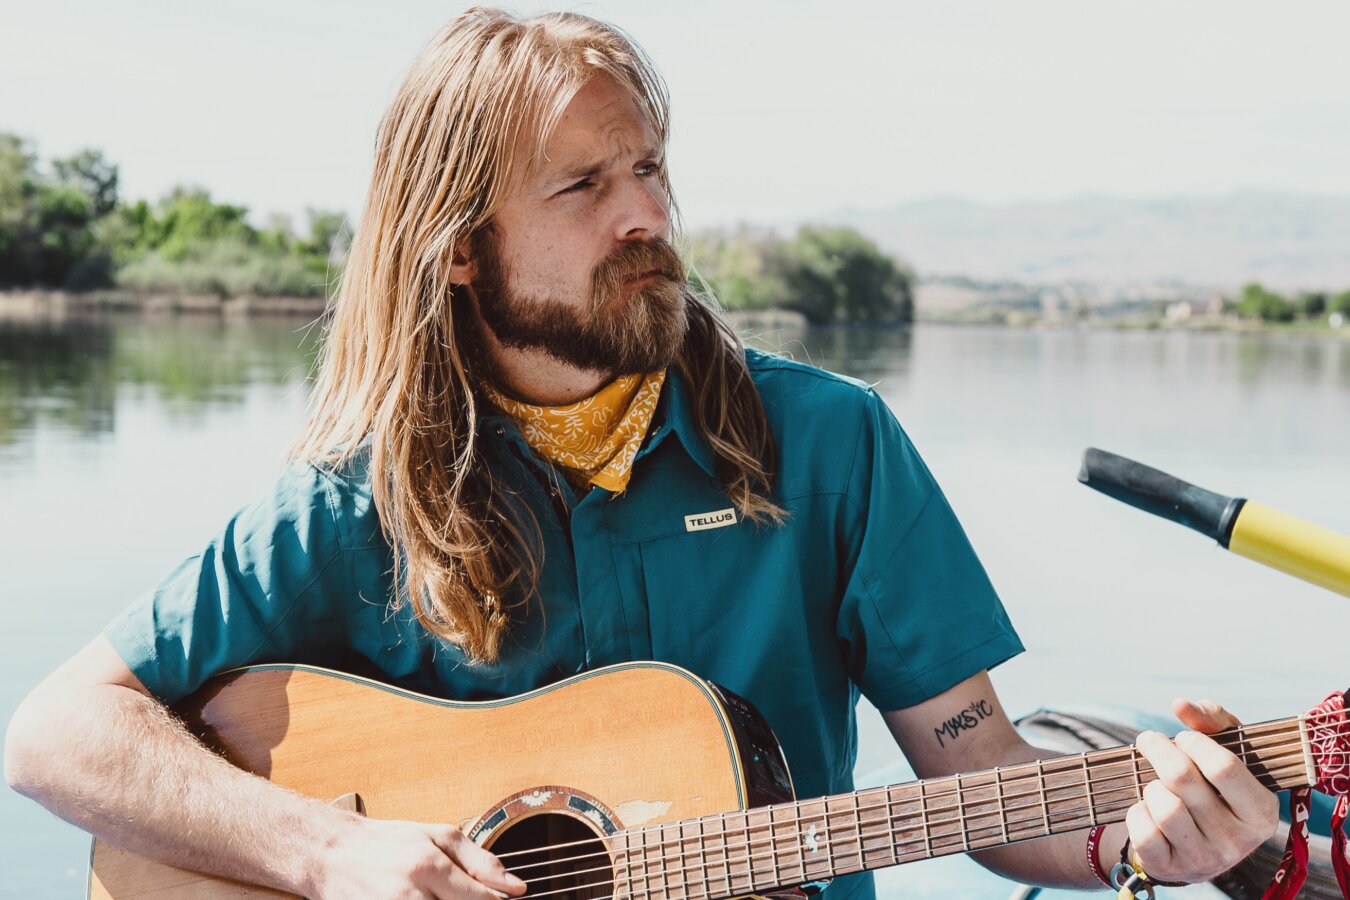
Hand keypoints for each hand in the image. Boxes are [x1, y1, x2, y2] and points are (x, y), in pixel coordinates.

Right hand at [313, 816, 526, 899]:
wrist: (332, 853)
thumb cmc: (387, 842)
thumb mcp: (437, 836)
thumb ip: (479, 860)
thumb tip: (515, 886)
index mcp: (428, 866)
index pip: (479, 899)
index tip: (505, 899)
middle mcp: (410, 895)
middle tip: (461, 894)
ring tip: (439, 894)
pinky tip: (426, 899)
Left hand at [1123, 698, 1280, 884]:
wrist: (1196, 845)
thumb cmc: (1215, 787)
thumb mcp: (1228, 752)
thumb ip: (1213, 721)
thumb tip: (1181, 704)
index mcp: (1262, 812)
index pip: (1224, 768)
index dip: (1196, 743)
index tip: (1184, 736)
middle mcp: (1237, 840)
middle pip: (1183, 778)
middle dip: (1159, 749)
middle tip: (1149, 739)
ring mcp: (1205, 858)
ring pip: (1163, 805)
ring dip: (1152, 785)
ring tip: (1157, 783)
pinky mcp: (1171, 868)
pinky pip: (1142, 830)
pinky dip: (1138, 811)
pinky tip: (1148, 808)